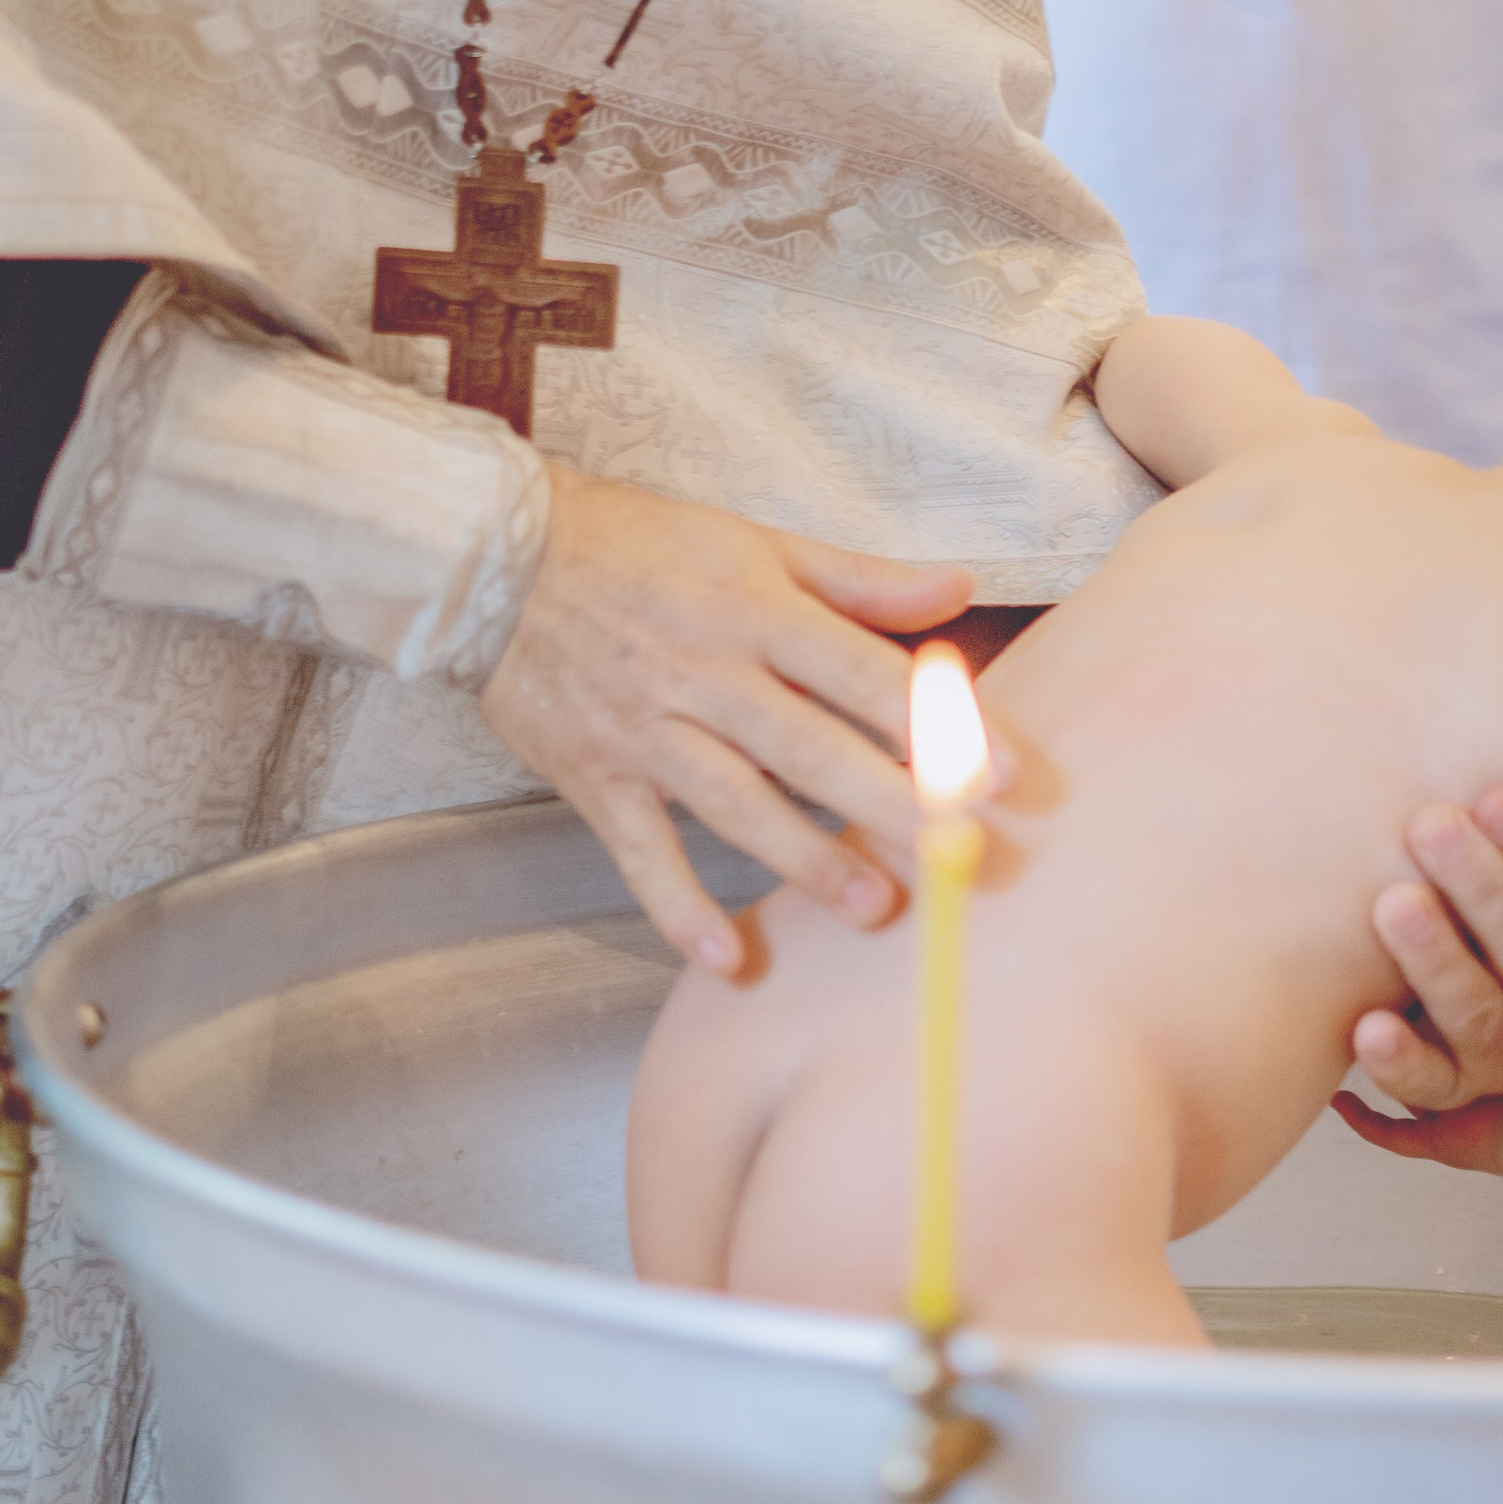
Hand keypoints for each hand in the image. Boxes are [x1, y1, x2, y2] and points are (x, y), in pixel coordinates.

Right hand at [481, 467, 975, 972]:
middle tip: (960, 855)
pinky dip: (679, 908)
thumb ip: (860, 580)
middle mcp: (706, 674)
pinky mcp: (596, 778)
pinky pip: (642, 853)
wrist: (495, 562)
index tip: (1007, 774)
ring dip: (805, 861)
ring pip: (737, 805)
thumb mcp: (756, 543)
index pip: (861, 673)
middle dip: (889, 805)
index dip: (937, 724)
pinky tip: (726, 959)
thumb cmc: (641, 548)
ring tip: (874, 908)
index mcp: (755, 611)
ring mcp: (648, 732)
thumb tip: (961, 589)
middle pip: (810, 748)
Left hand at [1331, 788, 1502, 1170]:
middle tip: (1430, 826)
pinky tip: (1368, 1029)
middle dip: (1480, 885)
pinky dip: (1401, 1059)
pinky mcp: (1458, 1093)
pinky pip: (1434, 1083)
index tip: (1494, 798)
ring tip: (1392, 904)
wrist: (1443, 1015)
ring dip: (1434, 958)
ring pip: (1479, 1011)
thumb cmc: (1474, 908)